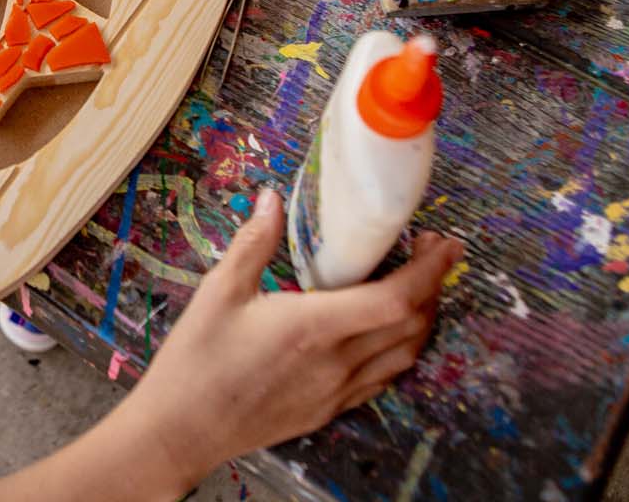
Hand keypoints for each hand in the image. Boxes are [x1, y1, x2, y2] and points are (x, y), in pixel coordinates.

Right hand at [122, 189, 462, 484]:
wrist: (183, 428)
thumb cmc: (196, 359)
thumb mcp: (218, 291)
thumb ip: (254, 243)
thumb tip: (272, 199)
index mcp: (312, 327)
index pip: (396, 300)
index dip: (429, 269)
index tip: (444, 243)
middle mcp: (336, 362)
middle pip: (412, 325)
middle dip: (433, 285)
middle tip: (430, 251)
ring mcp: (337, 391)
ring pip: (405, 354)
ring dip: (423, 318)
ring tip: (417, 285)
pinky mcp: (330, 409)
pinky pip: (384, 377)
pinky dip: (400, 349)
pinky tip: (387, 331)